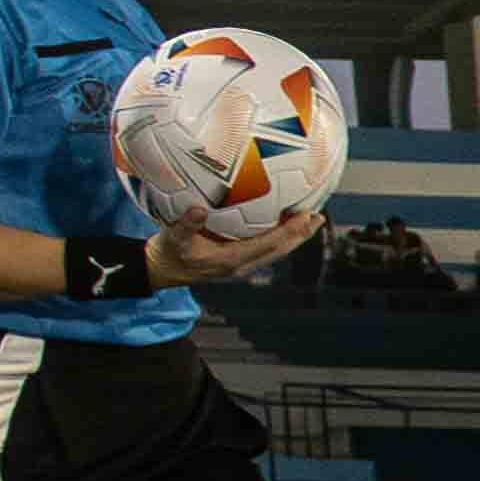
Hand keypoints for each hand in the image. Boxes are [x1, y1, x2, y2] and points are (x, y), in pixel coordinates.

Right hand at [150, 208, 320, 288]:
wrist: (163, 271)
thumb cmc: (168, 253)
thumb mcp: (172, 238)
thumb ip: (186, 224)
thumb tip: (199, 209)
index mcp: (231, 259)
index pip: (268, 245)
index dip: (289, 231)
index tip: (304, 216)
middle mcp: (242, 264)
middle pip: (280, 250)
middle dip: (300, 235)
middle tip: (318, 216)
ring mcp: (242, 264)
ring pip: (276, 251)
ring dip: (294, 237)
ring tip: (310, 220)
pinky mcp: (238, 260)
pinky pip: (267, 249)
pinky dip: (280, 237)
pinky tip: (283, 225)